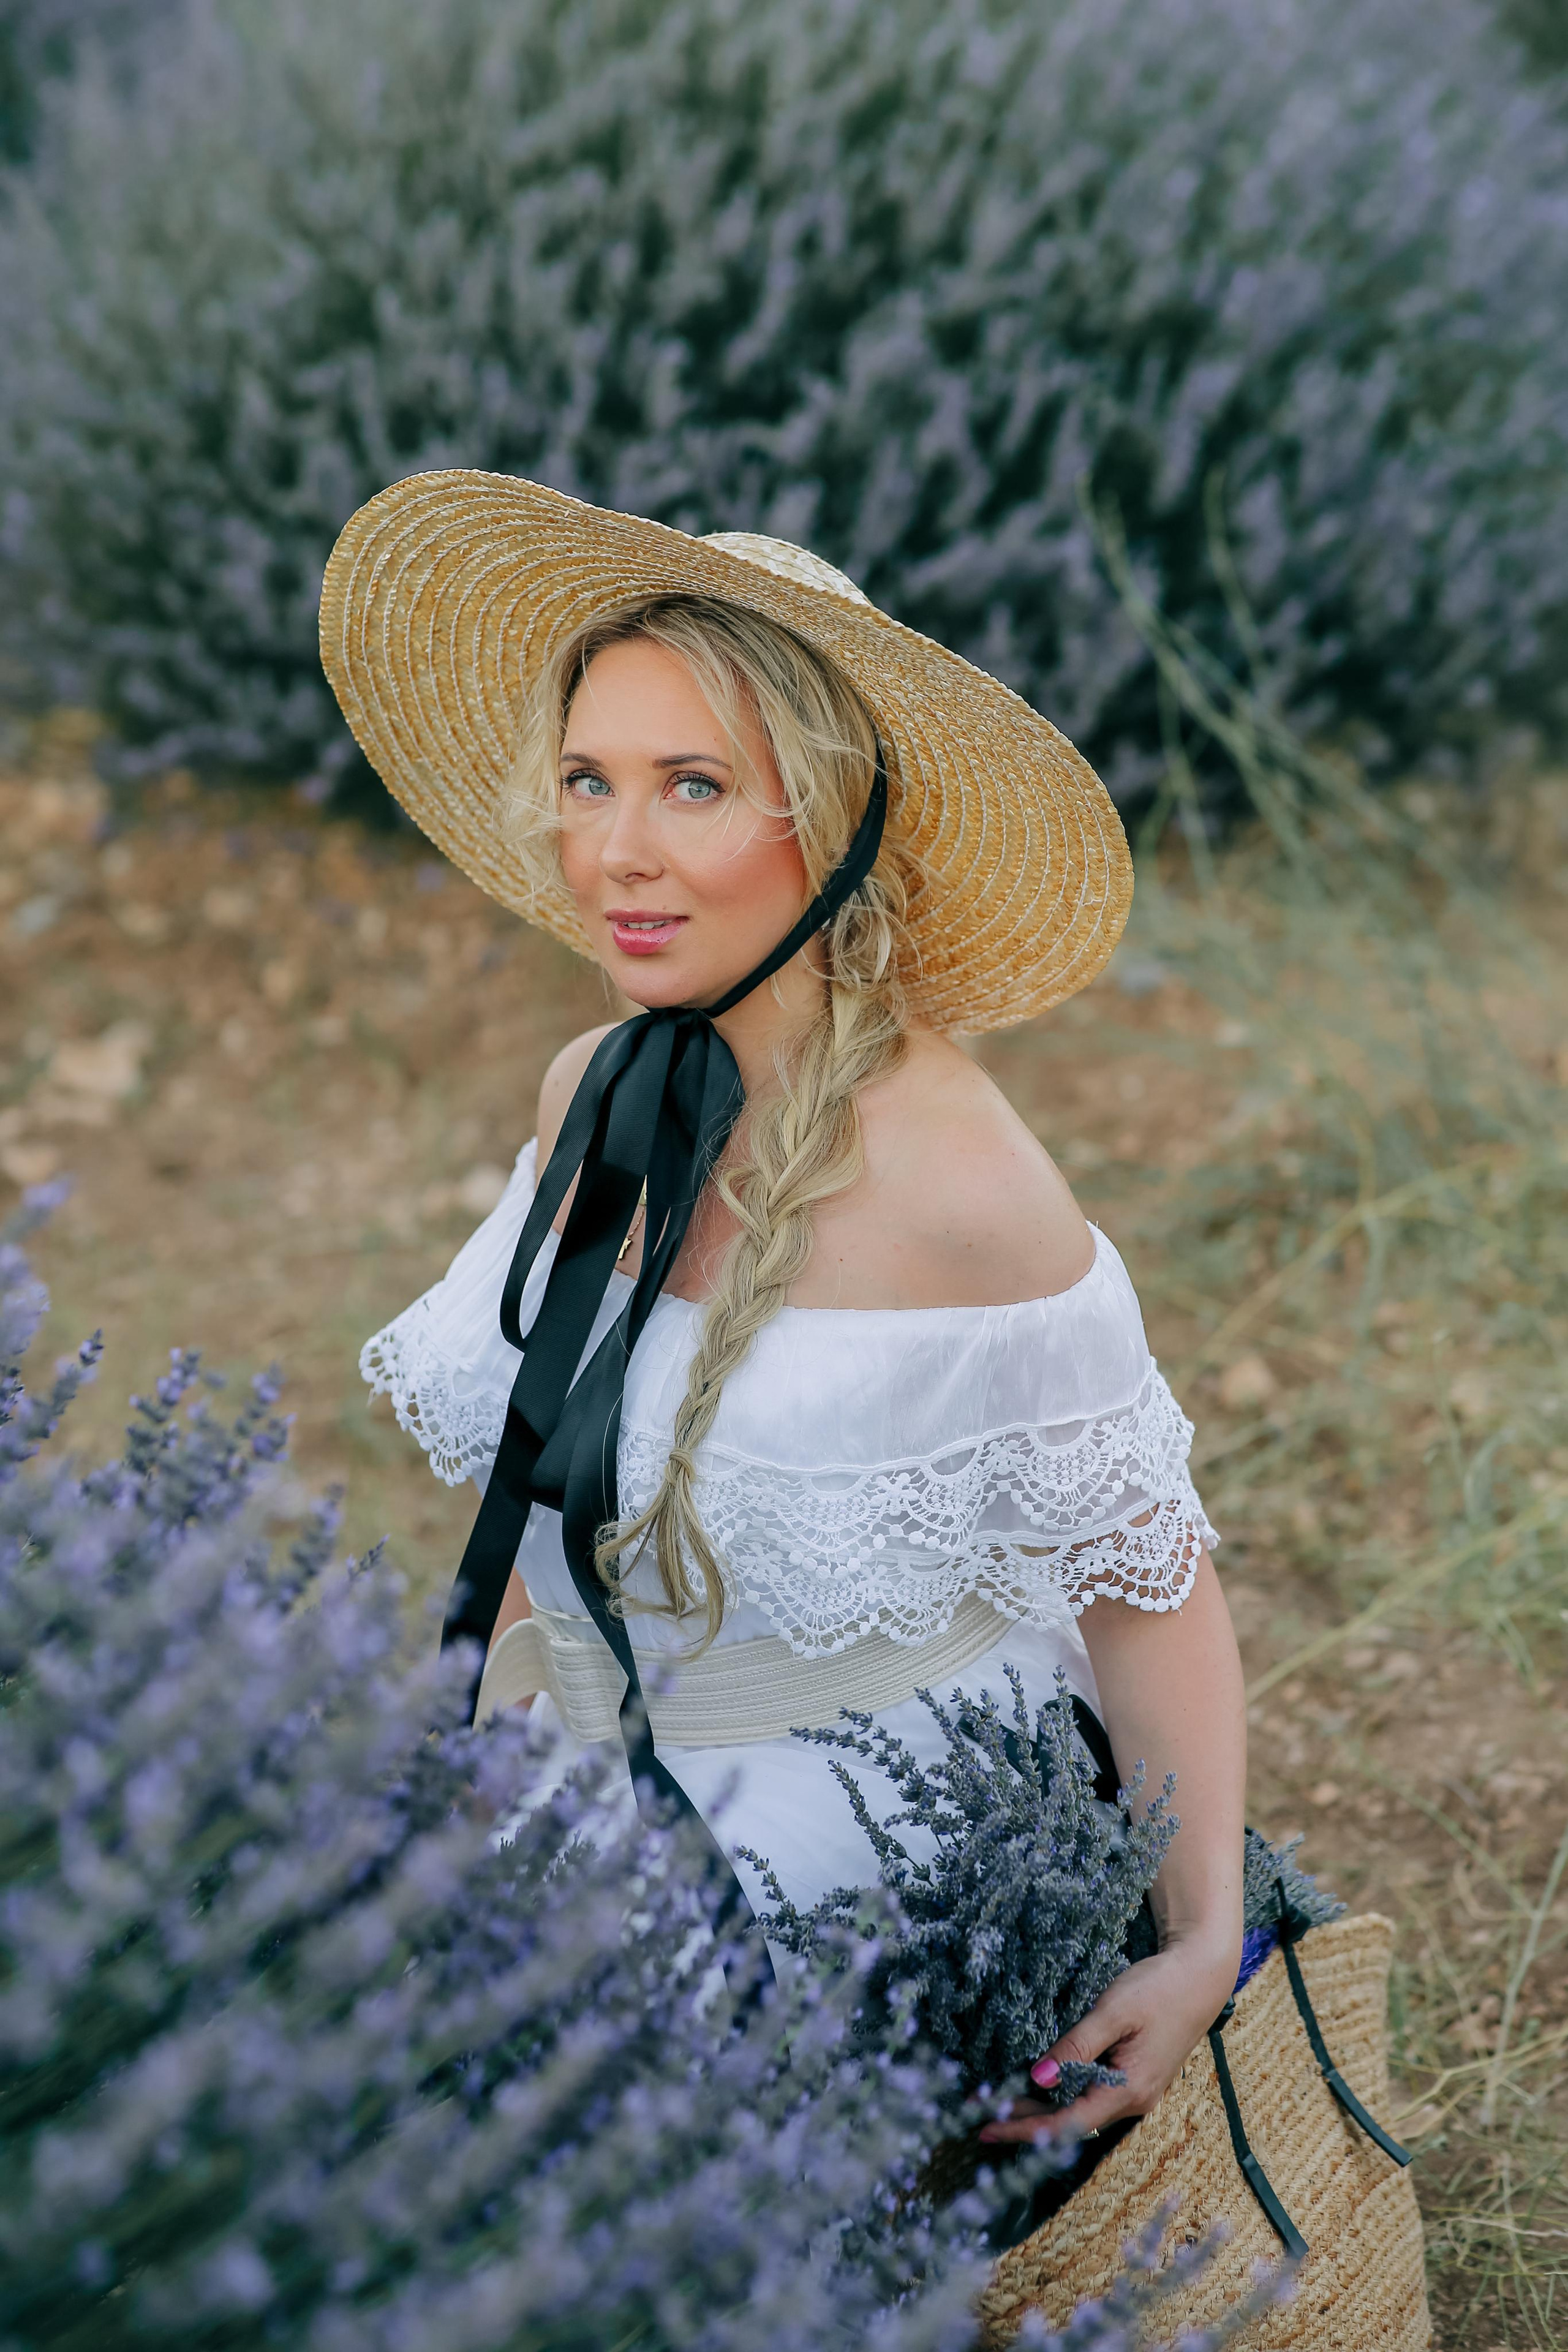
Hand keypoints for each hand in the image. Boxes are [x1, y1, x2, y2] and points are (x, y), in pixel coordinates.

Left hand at [977, 1935, 1238, 2147]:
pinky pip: (1092, 2094)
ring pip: (1081, 2109)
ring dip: (1043, 2107)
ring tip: (1001, 2100)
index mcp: (1130, 2091)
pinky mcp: (1135, 2075)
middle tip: (980, 2113)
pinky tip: (1041, 2082)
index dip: (1025, 2129)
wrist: (1201, 1974)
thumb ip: (1076, 2045)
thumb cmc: (1159, 1988)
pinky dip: (1062, 2092)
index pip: (1068, 2124)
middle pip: (1072, 2122)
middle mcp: (1134, 2101)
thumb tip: (1038, 2078)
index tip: (986, 2127)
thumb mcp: (1113, 2011)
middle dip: (1026, 2120)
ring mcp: (1136, 2090)